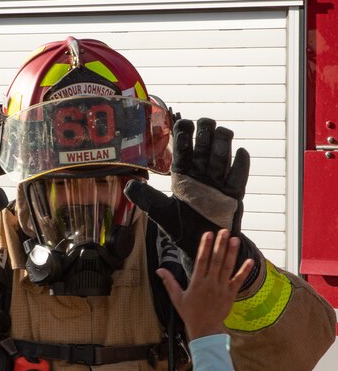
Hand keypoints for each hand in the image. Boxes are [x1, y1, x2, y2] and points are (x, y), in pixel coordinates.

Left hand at [125, 118, 258, 281]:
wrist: (200, 247)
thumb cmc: (180, 228)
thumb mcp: (161, 213)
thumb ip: (147, 198)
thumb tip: (129, 185)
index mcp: (182, 176)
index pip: (182, 151)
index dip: (183, 136)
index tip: (182, 124)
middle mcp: (200, 175)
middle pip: (204, 148)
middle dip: (205, 133)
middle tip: (205, 123)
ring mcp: (217, 184)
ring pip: (221, 158)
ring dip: (222, 144)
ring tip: (223, 132)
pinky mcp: (232, 195)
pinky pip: (238, 178)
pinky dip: (241, 165)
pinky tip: (242, 152)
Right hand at [156, 230, 253, 339]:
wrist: (205, 329)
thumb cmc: (189, 313)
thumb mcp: (176, 297)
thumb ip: (169, 282)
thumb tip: (159, 270)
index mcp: (197, 282)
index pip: (201, 260)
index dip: (205, 246)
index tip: (208, 234)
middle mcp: (210, 283)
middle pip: (216, 260)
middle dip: (220, 244)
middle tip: (224, 231)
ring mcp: (221, 288)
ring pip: (227, 267)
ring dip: (232, 253)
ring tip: (235, 240)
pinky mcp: (230, 294)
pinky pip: (238, 280)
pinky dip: (244, 271)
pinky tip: (250, 260)